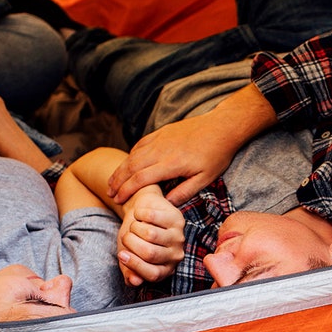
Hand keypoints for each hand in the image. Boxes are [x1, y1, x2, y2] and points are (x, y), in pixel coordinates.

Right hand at [108, 112, 242, 206]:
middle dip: (118, 181)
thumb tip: (166, 204)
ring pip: (133, 155)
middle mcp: (160, 150)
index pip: (141, 179)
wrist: (221, 127)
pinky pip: (140, 144)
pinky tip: (126, 163)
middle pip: (131, 167)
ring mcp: (159, 139)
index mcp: (171, 164)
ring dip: (120, 169)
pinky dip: (130, 155)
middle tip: (110, 194)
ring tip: (112, 182)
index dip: (126, 190)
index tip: (118, 200)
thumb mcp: (205, 178)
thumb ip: (185, 192)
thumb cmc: (216, 155)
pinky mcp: (161, 132)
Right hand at [116, 186, 185, 285]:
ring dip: (135, 227)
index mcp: (165, 270)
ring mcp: (179, 237)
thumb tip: (134, 281)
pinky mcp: (178, 219)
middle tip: (126, 236)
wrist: (140, 213)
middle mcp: (176, 256)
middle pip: (150, 253)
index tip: (121, 254)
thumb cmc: (135, 237)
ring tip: (134, 225)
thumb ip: (129, 271)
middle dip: (130, 242)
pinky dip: (139, 214)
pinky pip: (152, 217)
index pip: (152, 274)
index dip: (134, 265)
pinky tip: (140, 215)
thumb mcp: (128, 256)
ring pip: (150, 234)